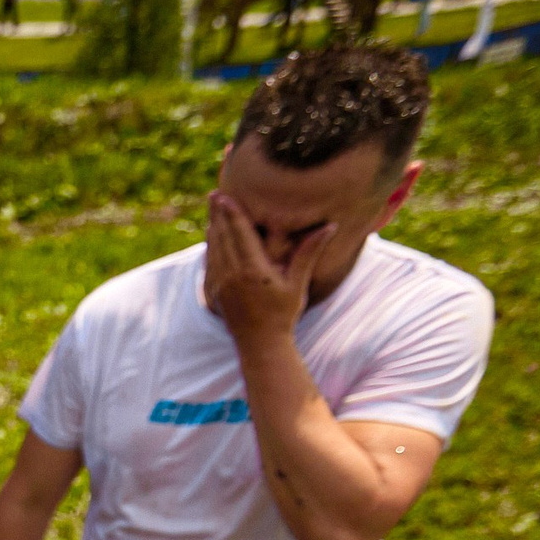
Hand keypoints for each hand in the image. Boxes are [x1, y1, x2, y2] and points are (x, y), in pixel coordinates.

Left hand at [203, 191, 330, 345]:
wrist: (261, 345)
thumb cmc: (284, 314)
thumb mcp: (298, 284)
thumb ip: (308, 253)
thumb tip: (330, 227)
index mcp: (252, 270)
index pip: (240, 235)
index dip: (232, 214)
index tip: (226, 196)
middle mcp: (232, 276)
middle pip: (222, 238)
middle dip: (218, 215)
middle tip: (215, 194)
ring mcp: (221, 285)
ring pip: (214, 249)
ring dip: (213, 228)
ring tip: (213, 209)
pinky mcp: (216, 292)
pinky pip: (210, 263)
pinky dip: (210, 247)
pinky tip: (211, 237)